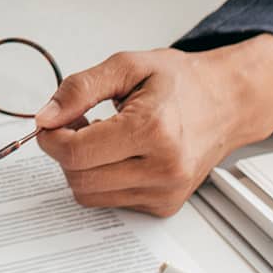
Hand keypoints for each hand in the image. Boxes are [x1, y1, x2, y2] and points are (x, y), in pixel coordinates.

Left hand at [34, 35, 272, 216]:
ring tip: (99, 136)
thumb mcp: (125, 67)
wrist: (226, 102)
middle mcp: (163, 168)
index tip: (50, 121)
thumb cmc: (180, 82)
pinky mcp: (165, 206)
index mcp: (152, 130)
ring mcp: (166, 192)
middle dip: (64, 151)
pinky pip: (111, 201)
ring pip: (90, 195)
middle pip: (79, 179)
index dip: (50, 138)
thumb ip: (79, 90)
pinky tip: (117, 153)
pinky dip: (102, 178)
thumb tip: (45, 117)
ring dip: (82, 167)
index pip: (75, 153)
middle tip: (76, 124)